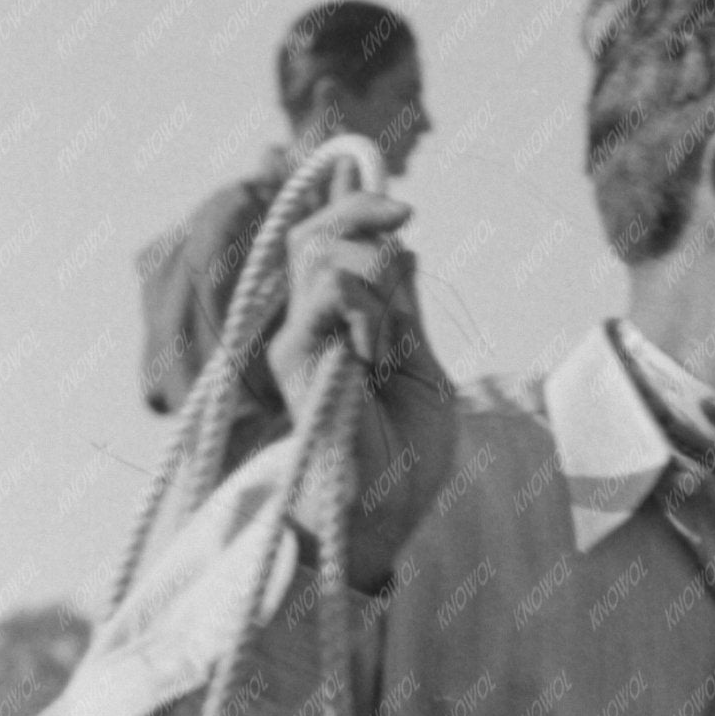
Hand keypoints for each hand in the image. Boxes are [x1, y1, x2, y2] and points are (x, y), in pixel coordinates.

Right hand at [267, 188, 453, 587]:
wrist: (388, 512)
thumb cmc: (405, 455)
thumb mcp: (420, 365)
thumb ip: (403, 309)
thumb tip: (403, 247)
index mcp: (337, 326)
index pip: (324, 243)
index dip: (348, 203)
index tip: (402, 204)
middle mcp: (308, 326)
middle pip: (312, 232)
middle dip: (361, 211)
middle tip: (406, 222)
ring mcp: (296, 339)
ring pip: (322, 252)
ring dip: (374, 272)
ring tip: (387, 335)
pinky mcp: (294, 357)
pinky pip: (330, 290)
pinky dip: (367, 305)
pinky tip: (374, 351)